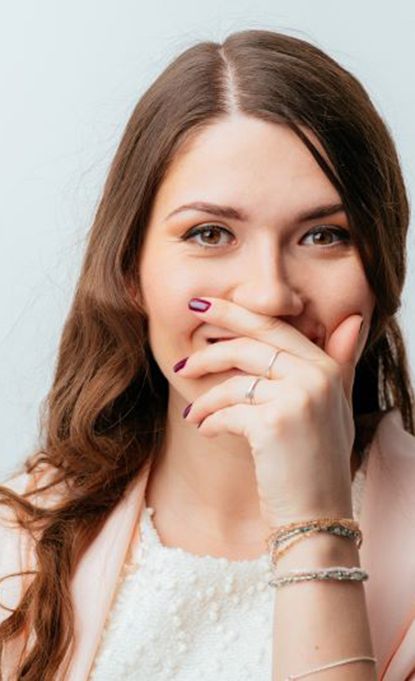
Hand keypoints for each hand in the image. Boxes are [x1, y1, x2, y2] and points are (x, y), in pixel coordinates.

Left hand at [175, 297, 363, 526]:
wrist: (317, 517)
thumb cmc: (318, 462)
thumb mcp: (335, 407)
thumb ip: (340, 362)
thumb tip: (354, 319)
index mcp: (327, 367)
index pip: (274, 326)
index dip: (234, 314)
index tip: (202, 307)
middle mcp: (315, 376)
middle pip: (249, 345)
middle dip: (209, 350)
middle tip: (182, 362)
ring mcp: (297, 398)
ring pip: (233, 383)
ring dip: (205, 401)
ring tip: (192, 415)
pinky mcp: (274, 423)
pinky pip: (228, 412)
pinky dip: (211, 422)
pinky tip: (207, 432)